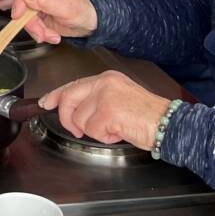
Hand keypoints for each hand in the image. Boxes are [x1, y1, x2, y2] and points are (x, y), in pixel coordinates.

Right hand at [8, 0, 98, 42]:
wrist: (87, 24)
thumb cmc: (81, 11)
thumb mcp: (65, 7)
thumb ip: (45, 0)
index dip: (19, 1)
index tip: (18, 16)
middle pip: (22, 4)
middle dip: (30, 23)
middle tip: (41, 33)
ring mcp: (37, 2)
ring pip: (24, 17)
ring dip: (36, 30)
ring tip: (51, 36)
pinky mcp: (36, 14)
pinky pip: (29, 24)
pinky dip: (38, 33)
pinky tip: (50, 35)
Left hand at [37, 72, 168, 149]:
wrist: (169, 124)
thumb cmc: (148, 115)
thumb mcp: (119, 98)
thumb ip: (96, 99)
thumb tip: (74, 109)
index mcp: (106, 78)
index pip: (73, 85)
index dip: (56, 95)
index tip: (46, 102)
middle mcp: (103, 83)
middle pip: (68, 99)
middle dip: (67, 119)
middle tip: (77, 130)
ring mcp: (105, 96)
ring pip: (79, 119)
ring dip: (94, 131)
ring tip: (114, 128)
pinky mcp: (108, 112)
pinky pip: (92, 130)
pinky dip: (104, 137)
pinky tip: (119, 132)